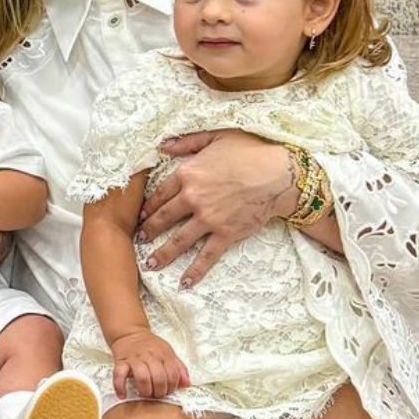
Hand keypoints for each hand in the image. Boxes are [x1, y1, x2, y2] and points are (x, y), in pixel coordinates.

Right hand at [110, 326, 190, 399]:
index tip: (168, 391)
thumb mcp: (168, 352)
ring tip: (145, 394)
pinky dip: (120, 386)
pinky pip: (118, 374)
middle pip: (159, 377)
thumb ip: (178, 368)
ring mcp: (134, 358)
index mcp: (163, 354)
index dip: (172, 386)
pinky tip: (123, 395)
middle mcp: (149, 355)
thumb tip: (186, 384)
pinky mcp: (120, 361)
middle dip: (159, 391)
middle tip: (157, 395)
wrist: (129, 333)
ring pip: (142, 376)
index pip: (173, 373)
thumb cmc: (150, 345)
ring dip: (145, 390)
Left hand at [139, 130, 296, 286]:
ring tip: (150, 264)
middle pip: (164, 218)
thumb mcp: (215, 136)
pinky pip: (207, 256)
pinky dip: (195, 270)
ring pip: (179, 240)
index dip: (148, 206)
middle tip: (138, 240)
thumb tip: (162, 145)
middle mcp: (194, 198)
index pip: (160, 194)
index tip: (141, 215)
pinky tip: (185, 282)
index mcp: (188, 174)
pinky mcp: (226, 233)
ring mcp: (209, 218)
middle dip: (148, 231)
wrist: (280, 174)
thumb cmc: (250, 151)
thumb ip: (186, 142)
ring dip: (163, 254)